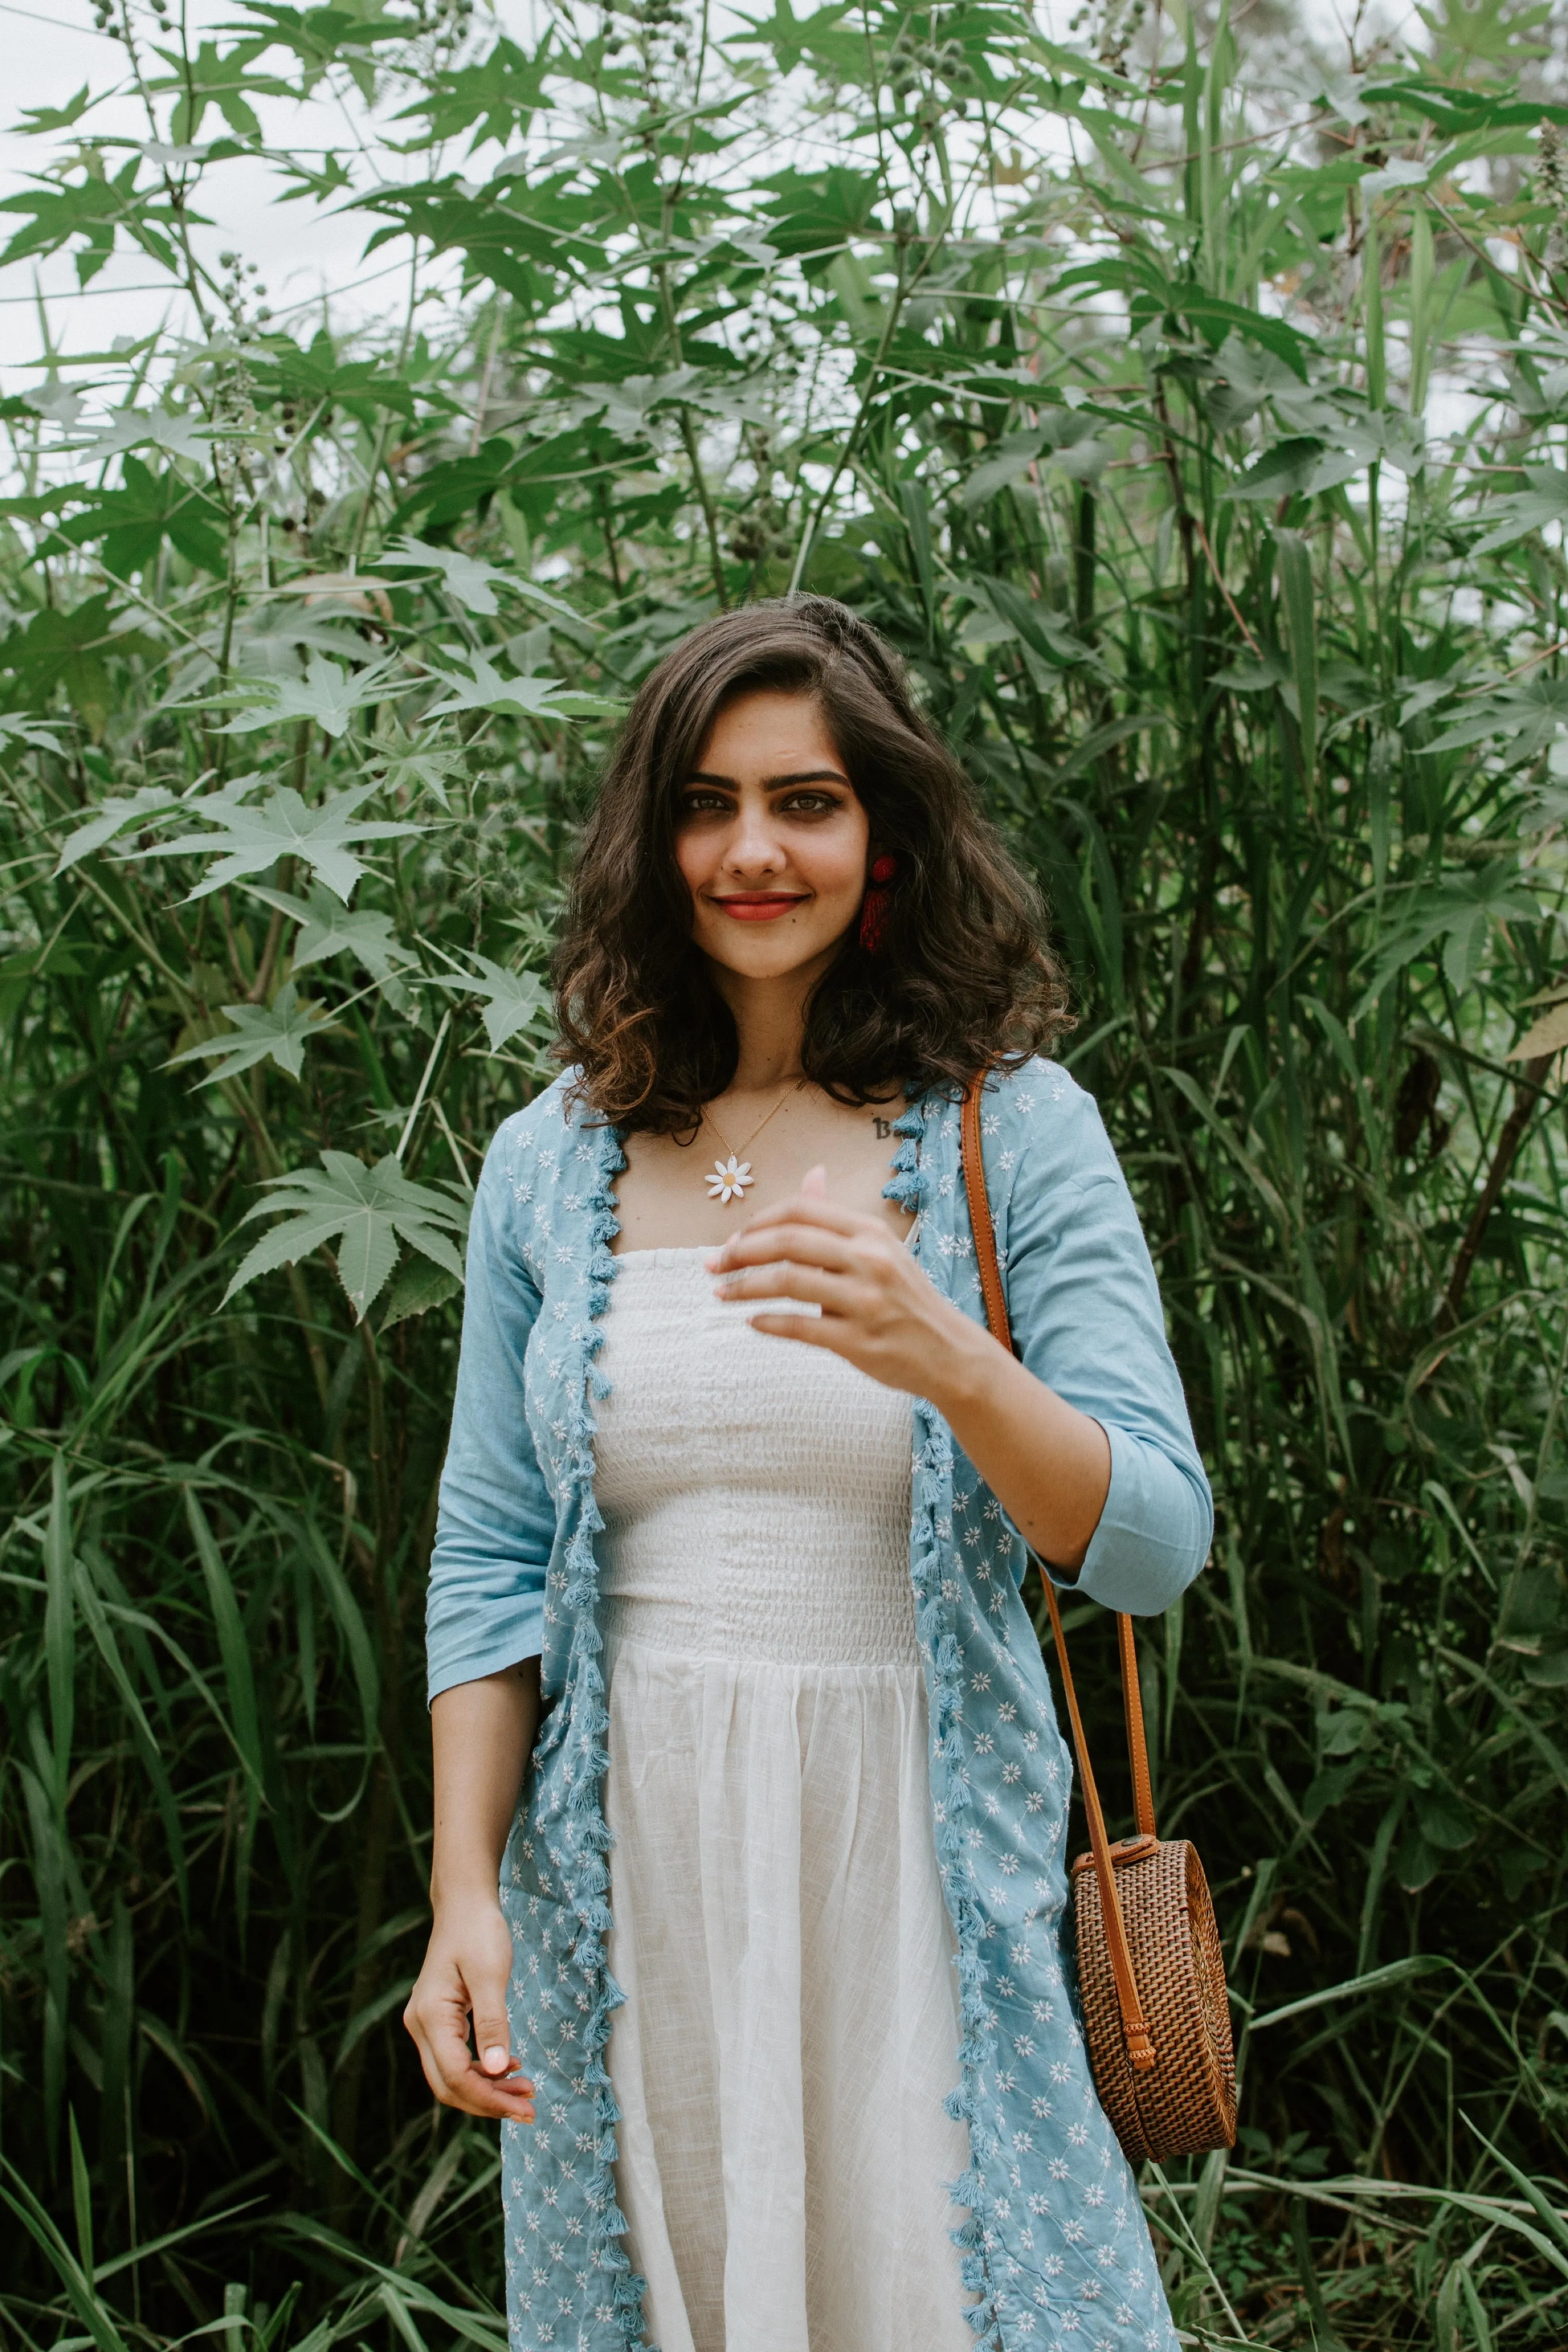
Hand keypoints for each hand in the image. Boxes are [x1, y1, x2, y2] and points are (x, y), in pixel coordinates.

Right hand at [403, 1895, 535, 2121]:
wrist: (465, 1903)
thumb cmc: (479, 1931)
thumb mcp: (490, 1974)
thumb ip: (492, 2023)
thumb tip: (496, 2071)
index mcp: (429, 2016)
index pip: (455, 2076)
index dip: (489, 2099)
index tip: (526, 2108)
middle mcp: (419, 2025)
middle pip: (448, 2085)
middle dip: (489, 2102)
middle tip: (529, 2109)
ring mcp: (426, 2023)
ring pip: (451, 2075)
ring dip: (487, 2089)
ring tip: (525, 2091)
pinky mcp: (438, 2020)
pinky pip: (455, 2059)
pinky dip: (481, 2071)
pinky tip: (509, 2067)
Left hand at [706, 1164, 989, 1406]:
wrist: (950, 1353)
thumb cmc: (905, 1297)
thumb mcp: (879, 1248)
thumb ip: (836, 1218)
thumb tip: (812, 1174)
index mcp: (870, 1232)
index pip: (800, 1210)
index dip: (758, 1221)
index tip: (734, 1239)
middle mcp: (869, 1260)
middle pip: (787, 1241)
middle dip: (740, 1251)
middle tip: (714, 1265)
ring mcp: (865, 1301)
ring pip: (788, 1282)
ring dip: (744, 1287)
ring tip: (721, 1293)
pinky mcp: (859, 1341)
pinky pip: (801, 1327)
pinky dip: (769, 1323)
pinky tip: (752, 1321)